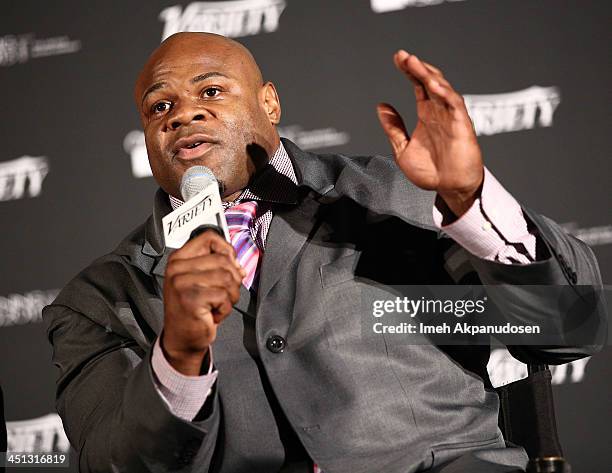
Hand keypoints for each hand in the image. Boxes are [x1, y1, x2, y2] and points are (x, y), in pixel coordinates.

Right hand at [161, 230, 244, 374]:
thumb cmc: (193, 308)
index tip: (230, 264)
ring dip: (230, 295)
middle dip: (232, 280)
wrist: (182, 337)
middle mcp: (177, 268)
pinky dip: (225, 308)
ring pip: (227, 277)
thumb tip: (239, 265)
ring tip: (218, 304)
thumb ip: (218, 266)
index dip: (227, 249)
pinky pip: (224, 296)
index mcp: (179, 258)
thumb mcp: (201, 280)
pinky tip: (213, 313)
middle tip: (223, 294)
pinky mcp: (191, 299)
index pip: (209, 237)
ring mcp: (182, 283)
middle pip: (223, 260)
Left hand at [377, 50, 483, 216]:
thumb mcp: (402, 149)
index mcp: (427, 115)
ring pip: (442, 88)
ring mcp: (451, 117)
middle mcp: (439, 112)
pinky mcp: (462, 126)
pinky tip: (434, 84)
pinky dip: (445, 93)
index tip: (397, 59)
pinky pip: (455, 105)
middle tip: (403, 56)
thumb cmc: (431, 172)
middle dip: (417, 67)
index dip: (409, 71)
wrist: (449, 189)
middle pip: (430, 81)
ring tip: (415, 64)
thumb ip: (393, 128)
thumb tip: (381, 107)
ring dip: (429, 75)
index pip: (418, 86)